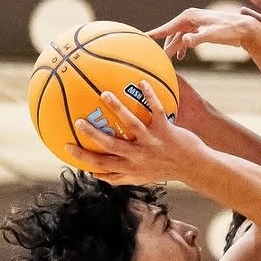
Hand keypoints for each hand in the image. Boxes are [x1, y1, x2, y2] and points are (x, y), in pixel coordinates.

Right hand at [71, 83, 199, 185]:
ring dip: (117, 109)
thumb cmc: (164, 170)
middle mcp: (138, 156)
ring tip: (105, 94)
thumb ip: (118, 176)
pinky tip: (142, 82)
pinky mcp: (165, 131)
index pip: (101, 164)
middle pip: (111, 145)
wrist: (194, 167)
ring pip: (131, 124)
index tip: (66, 146)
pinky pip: (155, 110)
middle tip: (79, 120)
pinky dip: (149, 96)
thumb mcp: (140, 178)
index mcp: (130, 168)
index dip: (83, 157)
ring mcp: (151, 142)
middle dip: (93, 134)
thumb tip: (94, 174)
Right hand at [147, 8, 260, 72]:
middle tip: (153, 59)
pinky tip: (180, 57)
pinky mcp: (200, 29)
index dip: (154, 34)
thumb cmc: (229, 32)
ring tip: (166, 61)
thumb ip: (197, 39)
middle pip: (170, 34)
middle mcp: (189, 18)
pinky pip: (185, 38)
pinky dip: (181, 47)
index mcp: (188, 17)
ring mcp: (194, 23)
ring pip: (177, 37)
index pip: (167, 28)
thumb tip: (184, 41)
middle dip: (163, 46)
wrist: (245, 29)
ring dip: (172, 48)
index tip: (140, 38)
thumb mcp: (212, 36)